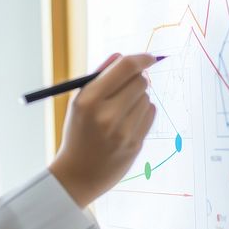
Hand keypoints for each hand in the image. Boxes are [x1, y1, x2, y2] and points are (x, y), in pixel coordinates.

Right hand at [48, 53, 156, 207]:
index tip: (150, 57)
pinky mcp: (135, 145)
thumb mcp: (79, 100)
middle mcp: (107, 115)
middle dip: (138, 78)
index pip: (125, 68)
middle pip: (140, 81)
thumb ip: (99, 76)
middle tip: (130, 83)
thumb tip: (121, 55)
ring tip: (122, 109)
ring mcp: (123, 132)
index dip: (141, 58)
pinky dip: (143, 111)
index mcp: (89, 100)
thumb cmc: (78, 130)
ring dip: (138, 97)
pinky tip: (129, 120)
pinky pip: (151, 113)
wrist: (78, 174)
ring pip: (146, 97)